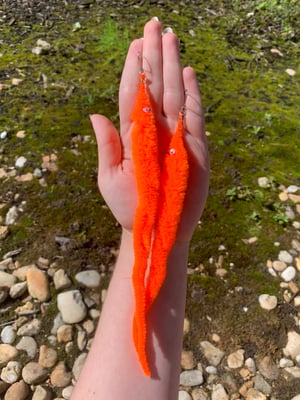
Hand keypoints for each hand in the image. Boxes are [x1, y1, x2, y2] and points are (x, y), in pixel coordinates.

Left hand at [90, 18, 208, 240]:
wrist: (154, 229)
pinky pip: (193, 116)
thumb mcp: (110, 178)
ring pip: (173, 93)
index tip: (133, 42)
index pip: (131, 93)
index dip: (132, 68)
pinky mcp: (195, 147)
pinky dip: (191, 94)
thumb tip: (96, 115)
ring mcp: (175, 136)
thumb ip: (107, 146)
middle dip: (152, 55)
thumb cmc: (130, 206)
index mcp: (133, 134)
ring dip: (171, 66)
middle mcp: (154, 129)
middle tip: (153, 25)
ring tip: (169, 38)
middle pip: (153, 86)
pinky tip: (187, 73)